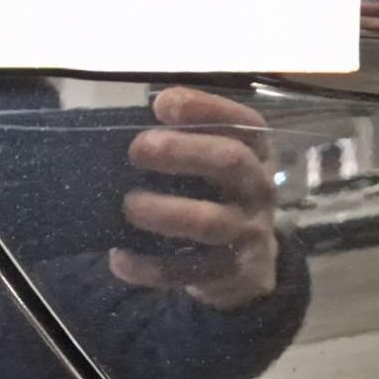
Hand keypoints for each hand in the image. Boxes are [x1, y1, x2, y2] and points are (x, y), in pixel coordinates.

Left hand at [110, 86, 279, 310]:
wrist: (250, 264)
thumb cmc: (218, 195)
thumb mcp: (216, 163)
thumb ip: (185, 141)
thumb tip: (125, 128)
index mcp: (256, 152)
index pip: (243, 122)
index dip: (205, 108)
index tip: (161, 105)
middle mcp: (259, 188)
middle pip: (230, 161)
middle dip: (182, 151)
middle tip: (138, 149)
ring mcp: (248, 232)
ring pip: (208, 221)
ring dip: (164, 211)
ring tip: (129, 205)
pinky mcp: (229, 273)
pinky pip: (187, 272)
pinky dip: (149, 266)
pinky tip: (119, 257)